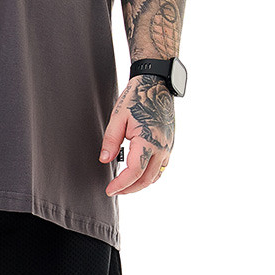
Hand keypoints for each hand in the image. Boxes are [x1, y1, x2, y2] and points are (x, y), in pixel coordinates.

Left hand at [99, 75, 174, 195]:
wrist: (156, 84)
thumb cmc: (137, 97)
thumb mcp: (119, 116)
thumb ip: (111, 140)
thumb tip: (104, 160)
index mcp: (148, 141)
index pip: (134, 172)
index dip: (121, 184)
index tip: (109, 189)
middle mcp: (162, 148)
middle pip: (146, 179)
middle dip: (130, 188)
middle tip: (114, 190)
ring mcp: (168, 147)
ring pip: (156, 176)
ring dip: (140, 184)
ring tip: (124, 185)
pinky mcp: (170, 145)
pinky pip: (161, 168)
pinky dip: (150, 176)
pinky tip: (138, 174)